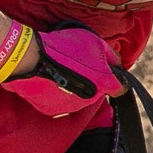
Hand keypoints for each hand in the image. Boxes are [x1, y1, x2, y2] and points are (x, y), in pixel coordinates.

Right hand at [0, 25, 122, 117]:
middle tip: (77, 66)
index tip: (107, 73)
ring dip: (74, 88)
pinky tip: (50, 80)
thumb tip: (117, 64)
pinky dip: (56, 94)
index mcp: (103, 84)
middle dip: (91, 81)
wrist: (31, 59)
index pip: (120, 88)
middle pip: (96, 92)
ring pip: (77, 99)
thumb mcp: (94, 42)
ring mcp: (70, 108)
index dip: (116, 79)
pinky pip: (58, 102)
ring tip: (61, 72)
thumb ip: (111, 55)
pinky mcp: (52, 111)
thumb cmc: (64, 48)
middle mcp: (89, 101)